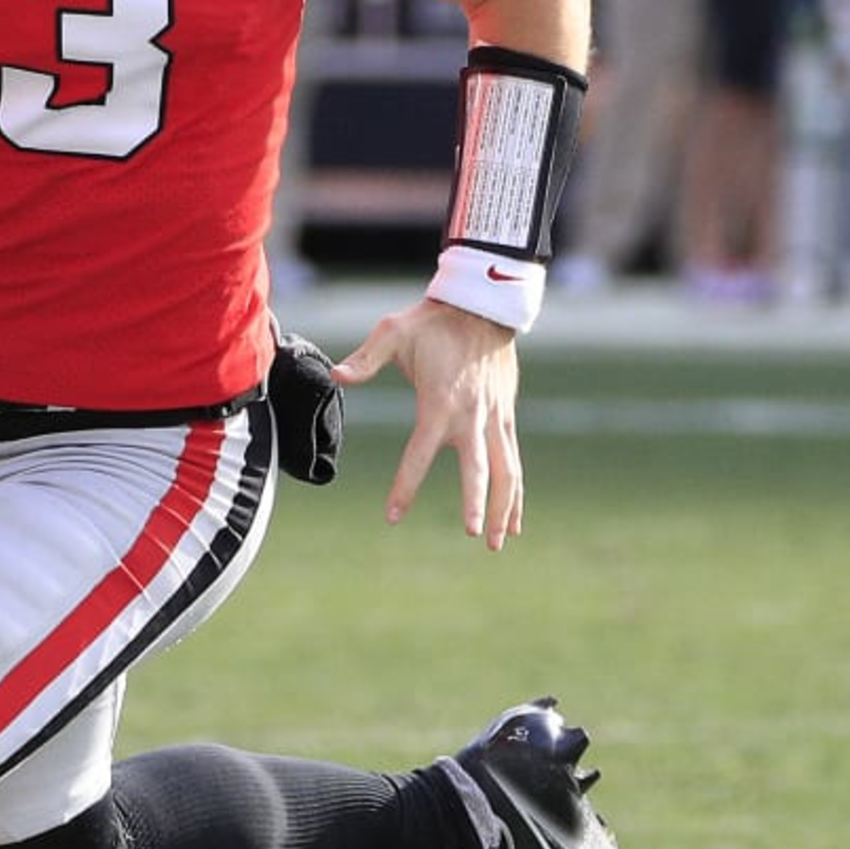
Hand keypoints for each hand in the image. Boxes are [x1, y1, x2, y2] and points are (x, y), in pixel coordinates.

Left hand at [332, 298, 523, 548]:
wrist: (483, 305)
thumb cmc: (433, 321)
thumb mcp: (394, 332)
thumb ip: (365, 359)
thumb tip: (334, 375)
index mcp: (439, 402)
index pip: (419, 453)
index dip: (405, 485)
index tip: (393, 515)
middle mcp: (470, 416)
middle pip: (476, 468)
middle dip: (475, 502)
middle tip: (472, 533)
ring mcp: (493, 418)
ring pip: (505, 470)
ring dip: (504, 506)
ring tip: (497, 543)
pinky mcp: (506, 415)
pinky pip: (513, 460)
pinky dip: (515, 491)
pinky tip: (515, 520)